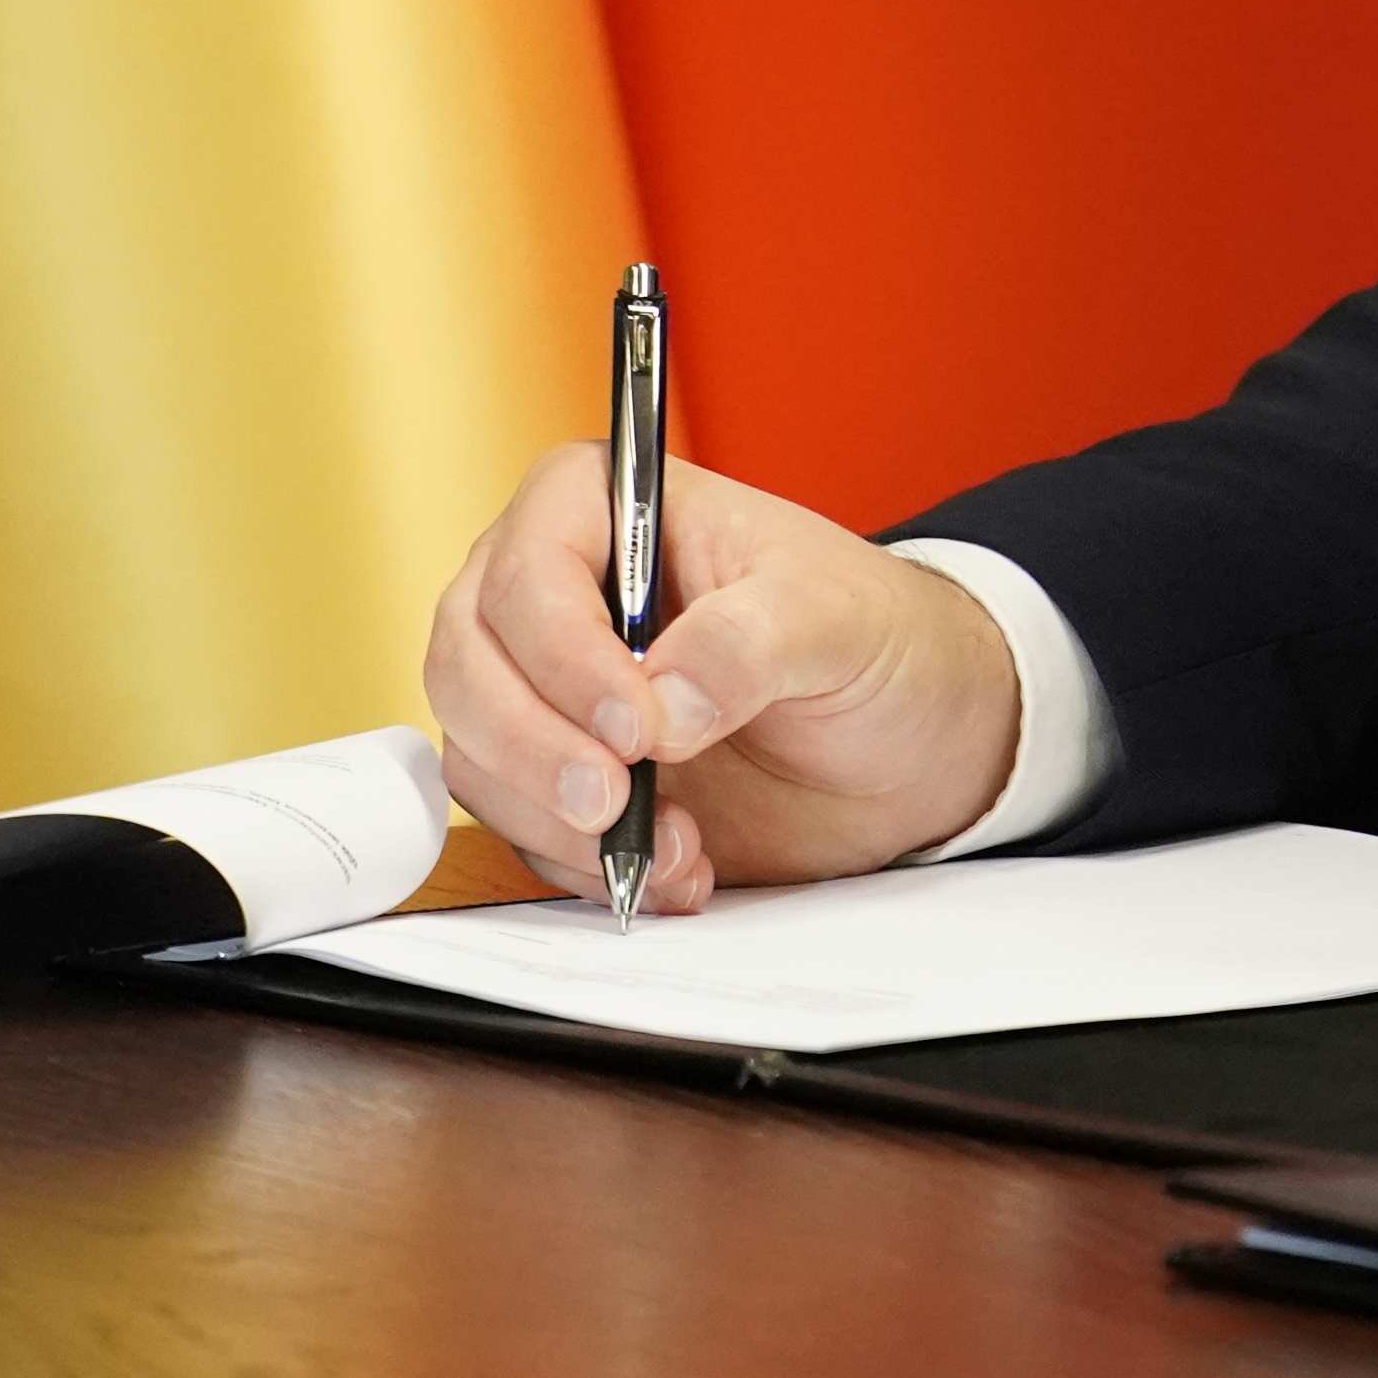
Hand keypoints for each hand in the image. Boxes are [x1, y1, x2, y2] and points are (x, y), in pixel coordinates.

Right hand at [417, 446, 1022, 911]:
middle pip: (467, 664)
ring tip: (674, 847)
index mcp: (608, 508)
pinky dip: (585, 865)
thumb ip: (749, 643)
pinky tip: (676, 869)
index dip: (563, 654)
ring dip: (559, 821)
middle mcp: (555, 593)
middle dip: (532, 746)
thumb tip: (661, 701)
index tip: (636, 727)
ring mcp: (549, 691)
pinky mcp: (564, 779)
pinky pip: (521, 828)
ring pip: (477, 753)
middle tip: (613, 800)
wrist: (911, 737)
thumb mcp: (838, 620)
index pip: (529, 570)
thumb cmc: (876, 638)